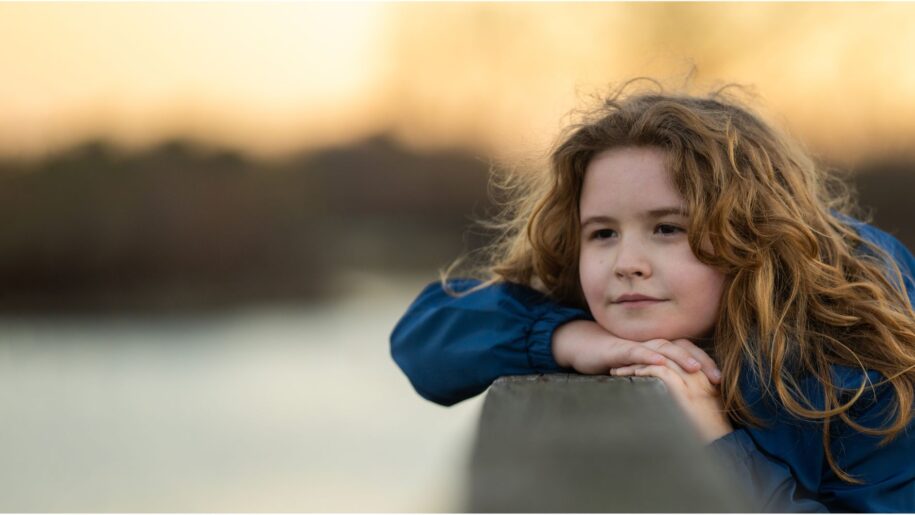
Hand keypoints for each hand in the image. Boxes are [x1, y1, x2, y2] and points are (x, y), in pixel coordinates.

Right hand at [551, 320, 720, 383]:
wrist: (583, 347)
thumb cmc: (613, 361)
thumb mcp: (639, 370)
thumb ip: (657, 377)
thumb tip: (680, 396)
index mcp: (658, 347)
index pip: (687, 351)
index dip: (705, 363)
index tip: (721, 381)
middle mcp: (650, 342)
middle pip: (681, 347)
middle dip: (701, 361)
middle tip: (717, 378)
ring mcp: (635, 344)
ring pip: (662, 347)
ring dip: (680, 357)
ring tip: (696, 368)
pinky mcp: (618, 349)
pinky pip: (636, 350)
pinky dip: (649, 355)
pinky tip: (659, 362)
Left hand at [610, 360, 732, 442]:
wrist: (724, 445)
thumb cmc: (711, 431)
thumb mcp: (703, 407)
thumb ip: (689, 395)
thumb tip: (666, 394)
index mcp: (704, 376)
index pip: (679, 352)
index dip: (655, 355)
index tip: (638, 360)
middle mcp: (699, 374)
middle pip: (668, 353)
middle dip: (643, 355)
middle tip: (622, 362)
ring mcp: (692, 381)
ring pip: (660, 360)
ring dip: (636, 364)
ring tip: (617, 371)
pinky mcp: (684, 390)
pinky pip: (660, 371)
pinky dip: (643, 371)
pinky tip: (630, 375)